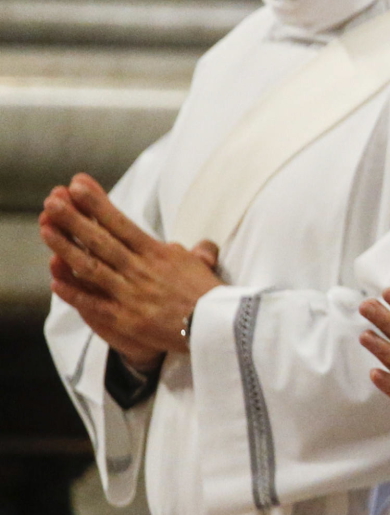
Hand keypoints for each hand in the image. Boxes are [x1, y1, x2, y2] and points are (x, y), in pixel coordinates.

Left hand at [40, 174, 220, 369]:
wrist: (218, 328)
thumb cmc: (213, 296)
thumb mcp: (206, 266)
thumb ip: (197, 253)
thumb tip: (203, 245)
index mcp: (158, 254)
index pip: (122, 224)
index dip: (98, 204)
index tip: (78, 186)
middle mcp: (141, 270)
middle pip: (101, 241)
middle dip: (75, 219)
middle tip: (53, 200)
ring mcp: (131, 294)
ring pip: (92, 267)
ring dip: (66, 248)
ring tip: (46, 230)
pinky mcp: (126, 319)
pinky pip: (94, 303)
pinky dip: (74, 292)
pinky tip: (55, 280)